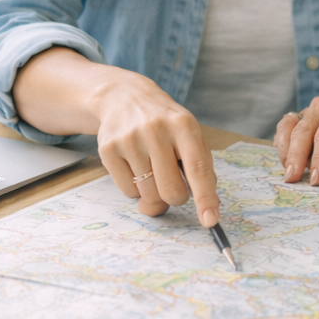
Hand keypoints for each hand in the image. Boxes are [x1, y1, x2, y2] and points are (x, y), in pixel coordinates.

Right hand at [90, 70, 219, 225]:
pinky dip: (135, 189)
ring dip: (153, 193)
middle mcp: (156, 130)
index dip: (205, 198)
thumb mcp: (189, 135)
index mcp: (184, 126)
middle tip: (171, 185)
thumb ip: (202, 169)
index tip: (210, 220)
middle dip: (175, 198)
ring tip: (151, 168)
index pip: (197, 169)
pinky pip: (128, 193)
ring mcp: (129, 139)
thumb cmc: (165, 124)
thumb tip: (209, 208)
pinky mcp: (108, 149)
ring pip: (148, 196)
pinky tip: (135, 166)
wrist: (124, 97)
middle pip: (171, 191)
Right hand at [275, 97, 318, 185]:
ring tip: (290, 174)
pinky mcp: (303, 121)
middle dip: (296, 156)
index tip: (316, 179)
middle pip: (303, 131)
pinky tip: (288, 164)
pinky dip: (283, 147)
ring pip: (289, 128)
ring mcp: (311, 112)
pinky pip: (286, 130)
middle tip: (293, 179)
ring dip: (286, 151)